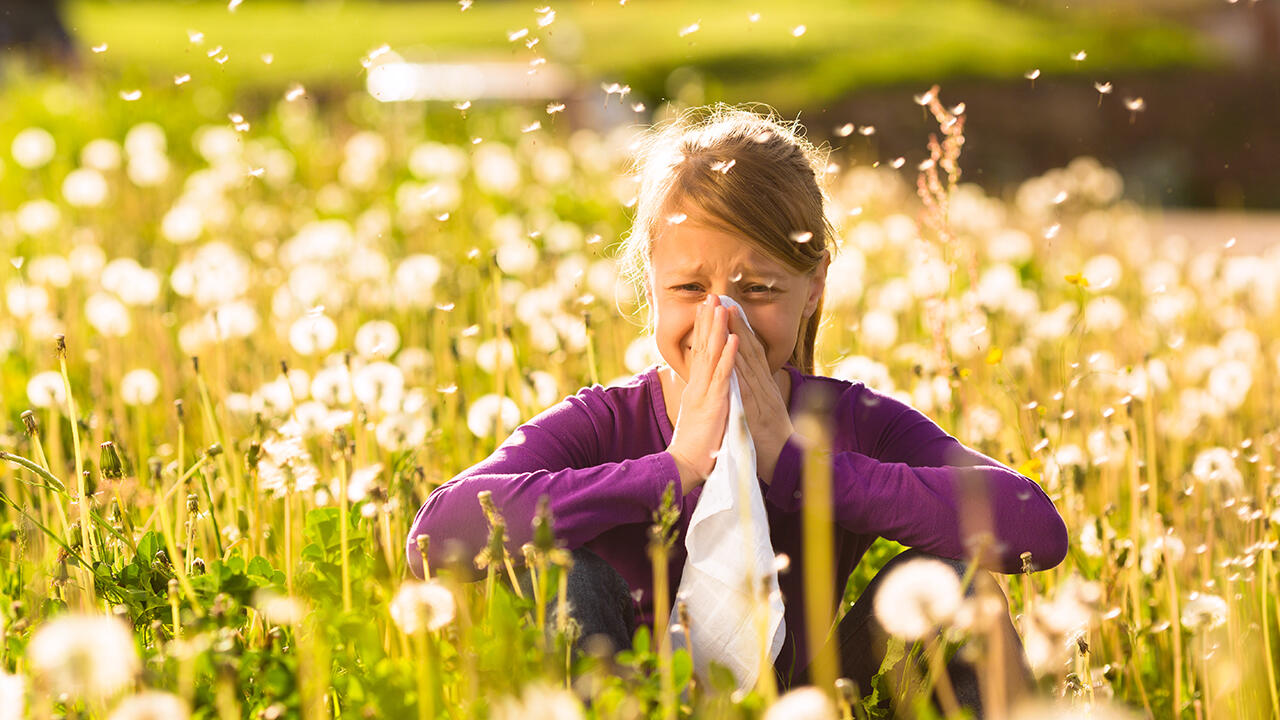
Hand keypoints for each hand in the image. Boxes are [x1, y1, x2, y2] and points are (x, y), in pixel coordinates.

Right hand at [666, 295, 738, 494]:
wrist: (685, 466)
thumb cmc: (695, 446)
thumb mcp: (698, 415)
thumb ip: (702, 398)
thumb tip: (702, 387)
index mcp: (695, 388)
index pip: (699, 352)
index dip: (703, 330)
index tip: (707, 309)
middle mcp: (697, 386)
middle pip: (702, 347)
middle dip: (707, 320)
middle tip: (711, 296)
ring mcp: (705, 393)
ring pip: (711, 355)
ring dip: (717, 329)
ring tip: (721, 307)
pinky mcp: (714, 403)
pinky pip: (723, 376)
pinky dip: (728, 356)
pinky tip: (733, 338)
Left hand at [726, 305, 795, 483]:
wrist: (787, 465)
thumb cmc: (772, 442)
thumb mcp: (763, 413)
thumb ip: (756, 396)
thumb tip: (747, 383)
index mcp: (764, 387)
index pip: (751, 352)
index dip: (740, 329)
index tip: (728, 308)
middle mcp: (764, 386)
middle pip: (749, 349)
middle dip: (736, 323)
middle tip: (723, 298)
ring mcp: (761, 397)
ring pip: (748, 361)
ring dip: (736, 335)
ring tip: (725, 312)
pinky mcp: (756, 411)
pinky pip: (746, 385)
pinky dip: (739, 366)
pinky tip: (732, 350)